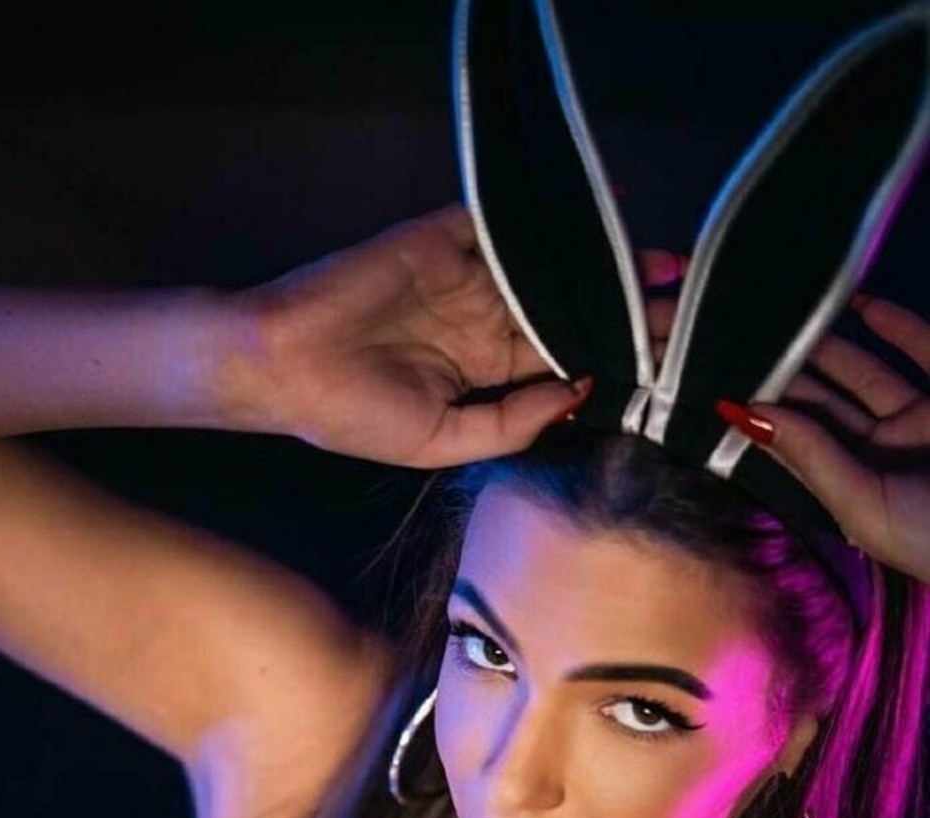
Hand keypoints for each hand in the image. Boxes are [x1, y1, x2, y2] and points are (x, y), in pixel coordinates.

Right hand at [246, 203, 681, 468]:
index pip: (560, 359)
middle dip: (622, 310)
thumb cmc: (350, 415)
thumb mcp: (442, 442)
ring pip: (547, 268)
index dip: (609, 359)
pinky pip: (502, 226)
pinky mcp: (442, 239)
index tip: (665, 363)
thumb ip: (511, 422)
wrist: (282, 365)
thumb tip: (581, 392)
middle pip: (566, 310)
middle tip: (685, 312)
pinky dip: (548, 226)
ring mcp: (463, 276)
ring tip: (666, 272)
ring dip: (602, 268)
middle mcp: (481, 320)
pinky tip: (598, 229)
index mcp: (482, 371)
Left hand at [721, 297, 929, 581]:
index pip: (793, 441)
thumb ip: (810, 458)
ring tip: (784, 311)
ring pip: (863, 370)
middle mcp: (876, 450)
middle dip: (784, 370)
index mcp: (848, 485)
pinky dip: (892, 323)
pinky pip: (921, 348)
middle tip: (740, 332)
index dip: (759, 412)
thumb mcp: (864, 505)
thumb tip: (747, 414)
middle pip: (822, 401)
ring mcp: (916, 419)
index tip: (717, 377)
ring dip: (828, 341)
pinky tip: (856, 300)